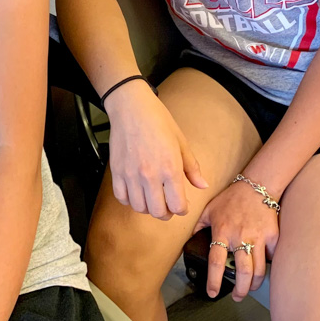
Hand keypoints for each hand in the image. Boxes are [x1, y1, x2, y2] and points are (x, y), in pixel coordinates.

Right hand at [103, 80, 207, 218]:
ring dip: (148, 207)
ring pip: (139, 207)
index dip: (182, 209)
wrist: (131, 107)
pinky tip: (136, 192)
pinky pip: (121, 197)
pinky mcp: (116, 171)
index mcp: (170, 168)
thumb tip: (203, 185)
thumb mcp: (181, 142)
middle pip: (158, 212)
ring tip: (152, 198)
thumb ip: (192, 168)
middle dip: (166, 213)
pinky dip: (129, 200)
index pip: (177, 206)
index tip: (182, 204)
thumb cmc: (158, 121)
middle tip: (168, 206)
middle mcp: (150, 175)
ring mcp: (131, 174)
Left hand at [194, 180, 279, 301]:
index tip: (212, 293)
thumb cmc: (231, 198)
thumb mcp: (209, 209)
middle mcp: (240, 237)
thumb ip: (198, 225)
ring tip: (249, 289)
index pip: (216, 261)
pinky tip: (263, 269)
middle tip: (237, 297)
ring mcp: (258, 238)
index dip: (213, 281)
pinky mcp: (272, 237)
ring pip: (258, 270)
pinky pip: (271, 258)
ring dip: (254, 284)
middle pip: (243, 272)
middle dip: (241, 290)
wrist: (257, 186)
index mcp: (222, 232)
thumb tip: (188, 239)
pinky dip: (268, 266)